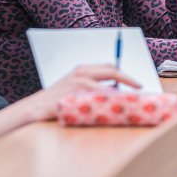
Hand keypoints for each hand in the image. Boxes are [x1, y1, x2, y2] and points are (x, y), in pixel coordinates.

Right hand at [21, 65, 140, 121]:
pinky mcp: (76, 95)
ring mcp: (80, 84)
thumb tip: (113, 90)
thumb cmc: (58, 98)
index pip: (110, 66)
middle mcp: (83, 73)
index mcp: (83, 69)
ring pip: (109, 87)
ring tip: (132, 102)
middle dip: (129, 79)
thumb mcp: (74, 85)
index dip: (125, 74)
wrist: (36, 107)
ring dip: (122, 94)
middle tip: (140, 88)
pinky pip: (99, 99)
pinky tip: (116, 110)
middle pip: (113, 71)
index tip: (136, 83)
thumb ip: (91, 84)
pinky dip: (109, 104)